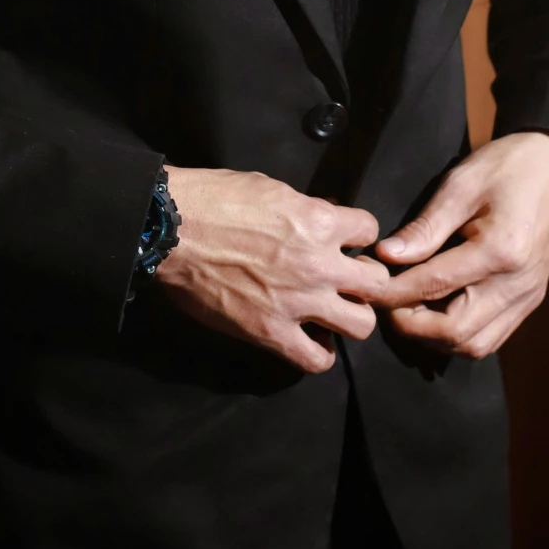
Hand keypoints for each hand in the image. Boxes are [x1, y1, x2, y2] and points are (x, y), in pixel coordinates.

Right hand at [155, 167, 392, 374]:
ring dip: (350, 318)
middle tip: (346, 282)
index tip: (344, 242)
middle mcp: (319, 263)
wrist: (171, 230)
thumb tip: (326, 218)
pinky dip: (318, 353)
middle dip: (365, 281)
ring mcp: (298, 302)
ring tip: (333, 313)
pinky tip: (308, 339)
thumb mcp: (271, 189)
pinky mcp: (271, 332)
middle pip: (377, 283)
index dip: (358, 236)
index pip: (370, 231)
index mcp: (319, 221)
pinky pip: (316, 359)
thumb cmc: (215, 198)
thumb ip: (307, 208)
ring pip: (361, 326)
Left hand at [374, 133, 548, 360]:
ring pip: (474, 345)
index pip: (435, 285)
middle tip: (384, 302)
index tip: (366, 286)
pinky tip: (436, 313)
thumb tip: (387, 256)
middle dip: (410, 325)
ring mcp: (526, 298)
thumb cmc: (506, 167)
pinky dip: (458, 336)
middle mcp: (517, 284)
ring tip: (407, 309)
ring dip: (434, 338)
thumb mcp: (461, 184)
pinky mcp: (528, 302)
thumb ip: (426, 227)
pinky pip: (490, 337)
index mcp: (501, 249)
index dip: (393, 291)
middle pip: (456, 331)